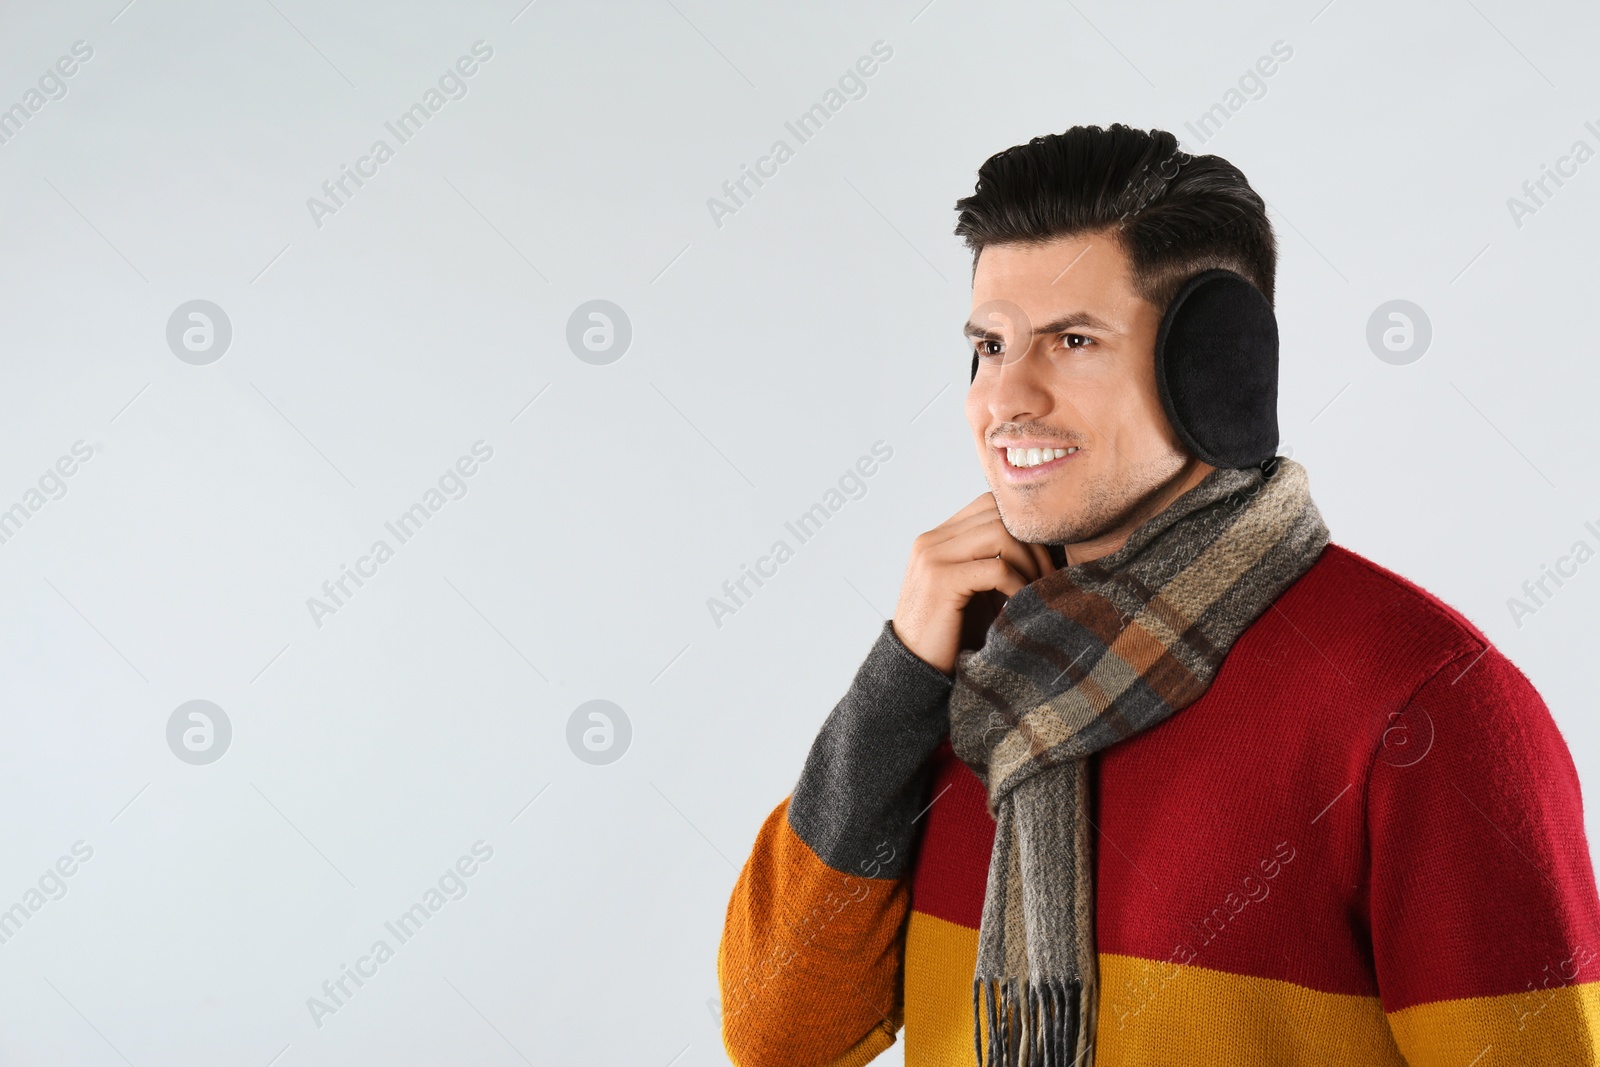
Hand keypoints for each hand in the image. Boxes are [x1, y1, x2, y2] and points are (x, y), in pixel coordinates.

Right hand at [891, 492, 1055, 676]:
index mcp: (938, 538)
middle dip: (1033, 545)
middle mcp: (931, 541)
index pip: (989, 505)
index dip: (1023, 528)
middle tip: (1048, 578)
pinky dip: (1018, 586)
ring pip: (1000, 534)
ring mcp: (932, 558)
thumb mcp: (973, 590)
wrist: (915, 672)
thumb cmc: (950, 635)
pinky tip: (1019, 607)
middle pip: (999, 515)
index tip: (1043, 561)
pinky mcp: (940, 581)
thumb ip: (993, 561)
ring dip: (1029, 563)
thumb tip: (1044, 544)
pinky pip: (997, 569)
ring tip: (1036, 592)